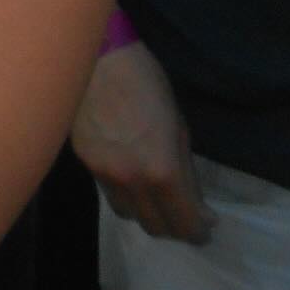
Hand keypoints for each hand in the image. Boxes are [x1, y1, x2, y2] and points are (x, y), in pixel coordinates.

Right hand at [71, 41, 214, 242]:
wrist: (98, 57)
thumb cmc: (147, 84)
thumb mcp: (179, 127)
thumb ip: (185, 170)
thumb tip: (196, 204)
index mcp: (162, 172)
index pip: (185, 224)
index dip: (198, 231)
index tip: (205, 226)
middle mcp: (132, 182)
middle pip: (154, 227)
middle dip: (173, 226)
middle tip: (183, 212)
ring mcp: (104, 174)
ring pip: (127, 214)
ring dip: (145, 211)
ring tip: (153, 195)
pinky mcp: (84, 163)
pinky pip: (108, 191)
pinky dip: (123, 190)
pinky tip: (128, 170)